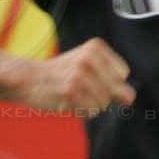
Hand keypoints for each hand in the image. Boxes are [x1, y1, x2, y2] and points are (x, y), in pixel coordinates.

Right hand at [18, 39, 134, 116]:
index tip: (89, 77)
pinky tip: (68, 101)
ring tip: (71, 94)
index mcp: (95, 47)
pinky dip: (81, 111)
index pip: (122, 74)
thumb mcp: (88, 68)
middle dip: (100, 95)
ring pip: (103, 103)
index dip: (108, 81)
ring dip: (89, 104)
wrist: (27, 79)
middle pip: (115, 89)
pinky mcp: (71, 91)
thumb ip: (113, 81)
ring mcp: (79, 74)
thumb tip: (130, 98)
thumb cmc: (59, 74)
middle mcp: (89, 57)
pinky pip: (92, 111)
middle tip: (79, 87)